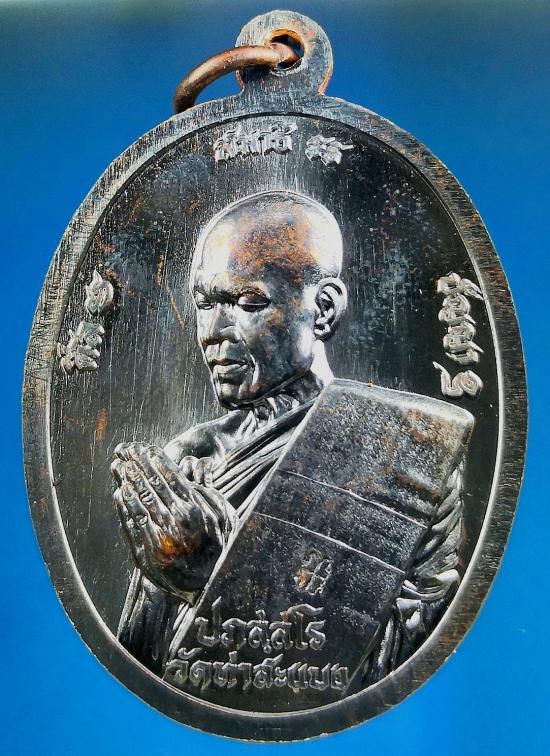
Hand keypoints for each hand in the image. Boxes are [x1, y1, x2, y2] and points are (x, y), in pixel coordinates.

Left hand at [111, 442, 231, 597]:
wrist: (208, 587)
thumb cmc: (219, 546)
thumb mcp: (223, 515)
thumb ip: (206, 491)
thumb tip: (191, 469)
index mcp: (194, 509)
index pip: (168, 476)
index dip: (153, 459)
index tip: (143, 446)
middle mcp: (174, 522)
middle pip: (150, 485)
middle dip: (136, 464)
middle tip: (124, 449)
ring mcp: (157, 539)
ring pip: (138, 502)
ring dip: (126, 481)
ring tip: (117, 466)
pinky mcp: (146, 555)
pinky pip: (131, 525)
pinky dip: (124, 507)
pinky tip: (119, 493)